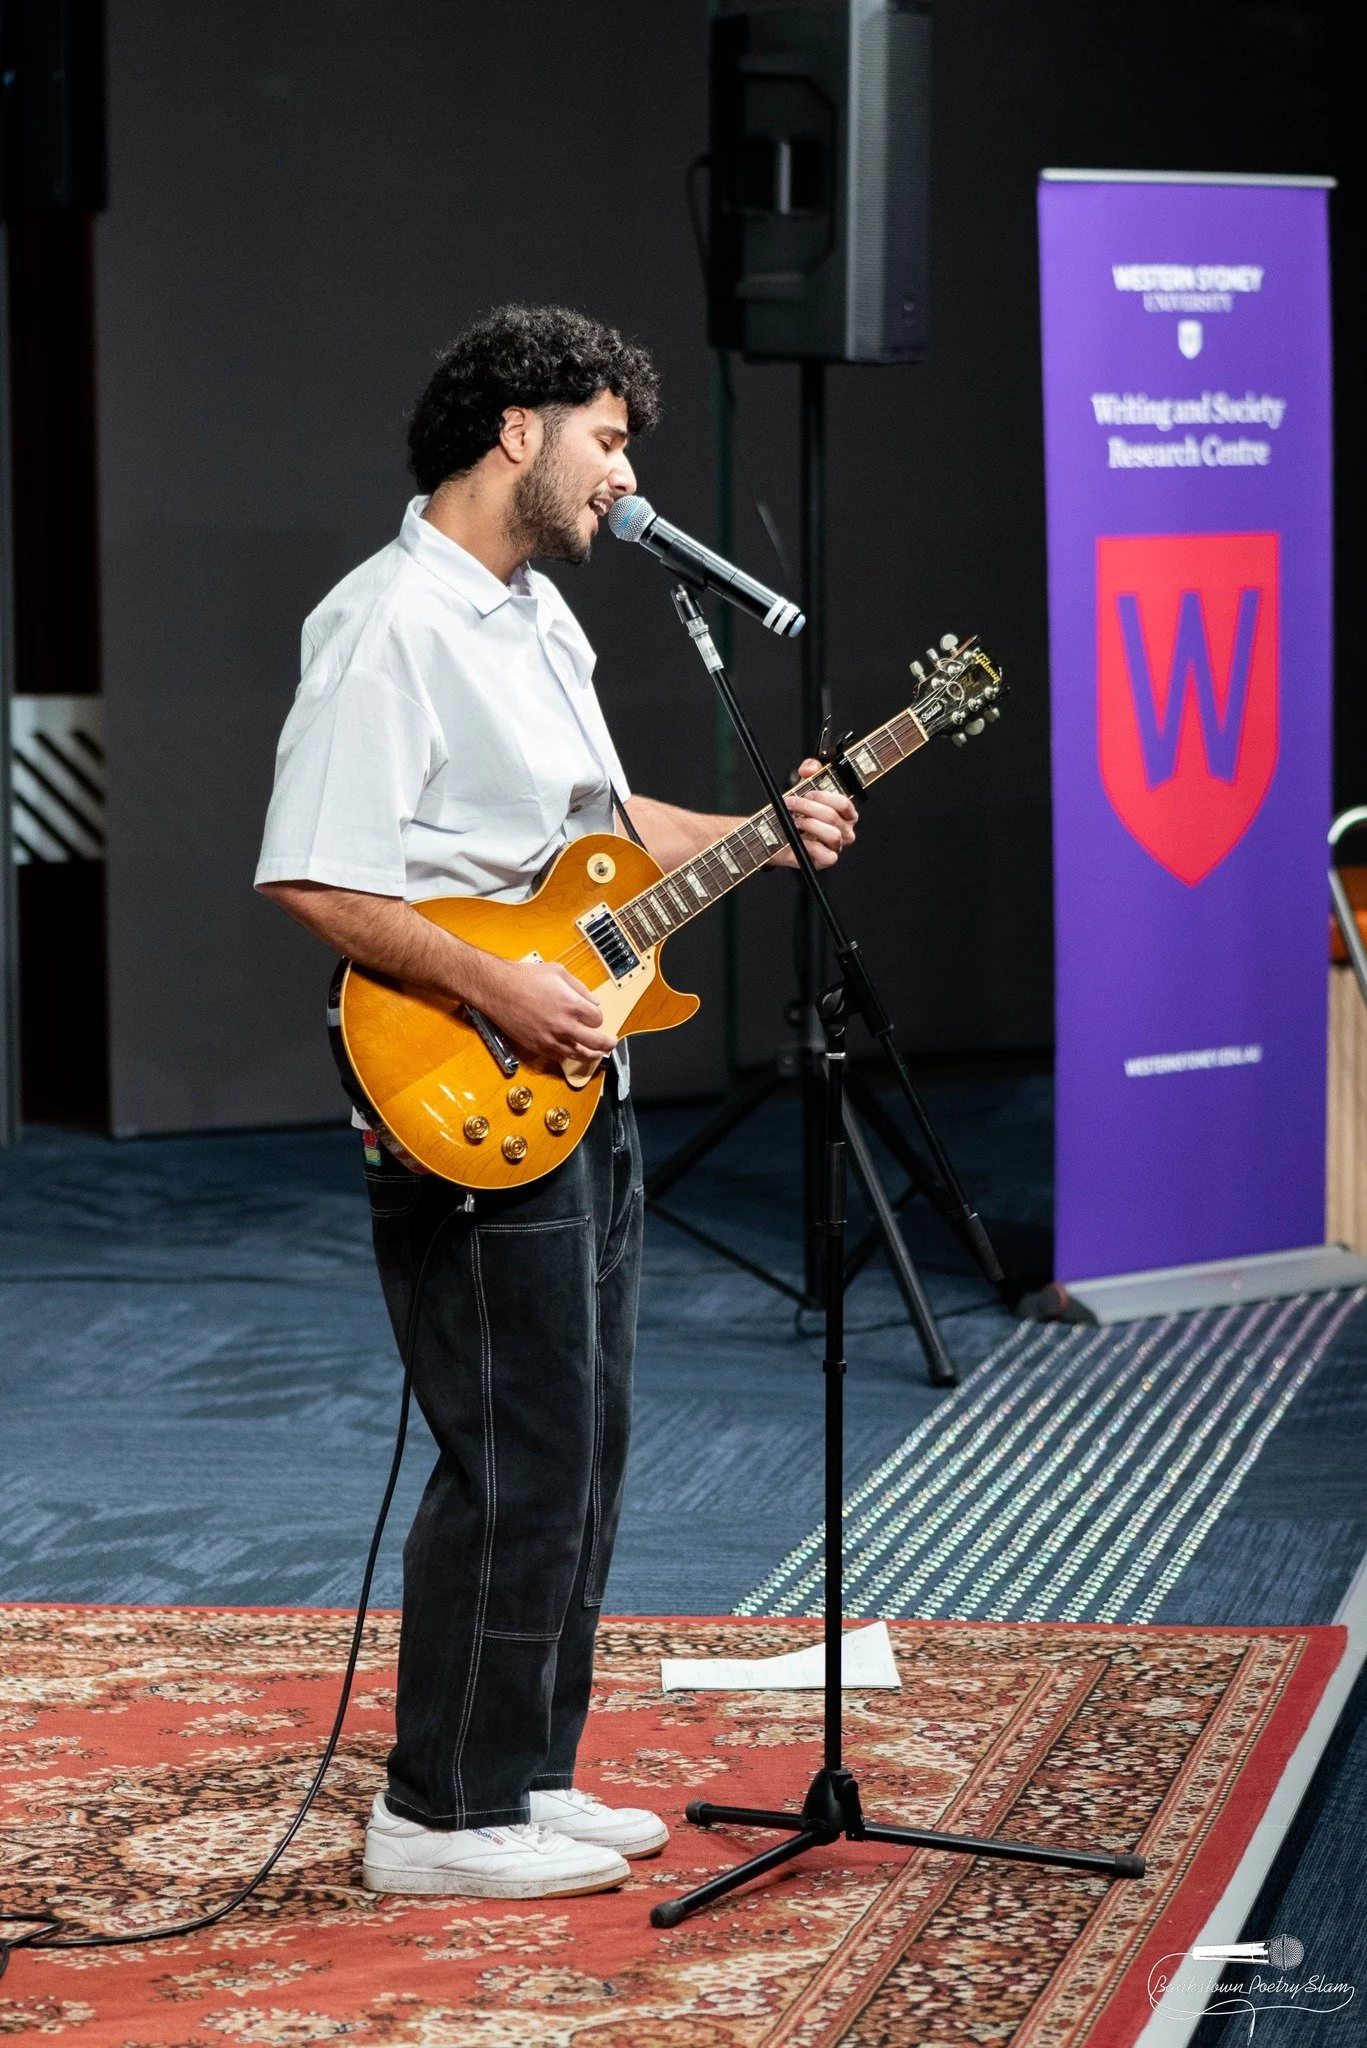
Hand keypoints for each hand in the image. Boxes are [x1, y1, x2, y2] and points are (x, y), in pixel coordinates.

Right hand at [478, 958, 617, 1066]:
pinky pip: (559, 1057)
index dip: (597, 1017)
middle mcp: (564, 1025)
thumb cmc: (526, 977)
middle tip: (611, 1042)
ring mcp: (551, 1039)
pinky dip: (567, 1055)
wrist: (497, 989)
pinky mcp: (537, 1046)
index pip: (598, 1020)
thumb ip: (580, 988)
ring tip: (596, 1053)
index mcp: (572, 1005)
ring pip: (579, 1055)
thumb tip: (594, 1003)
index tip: (592, 1014)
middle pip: (597, 1043)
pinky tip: (570, 1051)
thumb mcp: (558, 972)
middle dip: (608, 1043)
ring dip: (590, 1054)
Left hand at [767, 759, 858, 869]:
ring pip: (832, 834)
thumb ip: (810, 770)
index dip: (824, 796)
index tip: (807, 792)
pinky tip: (799, 839)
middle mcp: (844, 830)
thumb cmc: (797, 813)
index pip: (844, 803)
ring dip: (809, 825)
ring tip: (795, 822)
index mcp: (845, 813)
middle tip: (792, 803)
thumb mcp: (804, 786)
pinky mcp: (826, 860)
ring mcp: (836, 846)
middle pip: (833, 816)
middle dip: (808, 807)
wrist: (779, 836)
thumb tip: (809, 768)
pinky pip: (827, 855)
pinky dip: (810, 846)